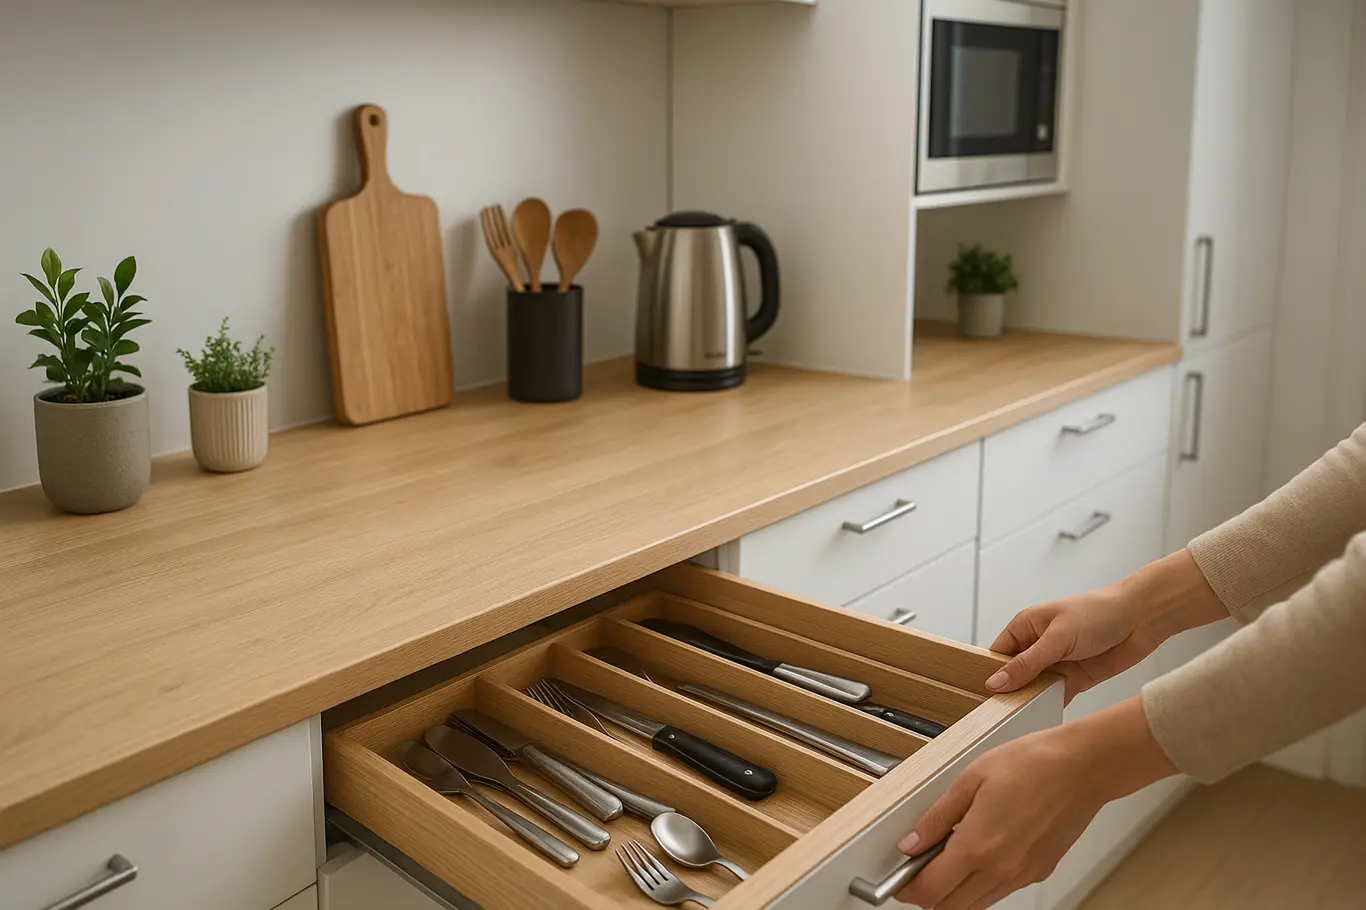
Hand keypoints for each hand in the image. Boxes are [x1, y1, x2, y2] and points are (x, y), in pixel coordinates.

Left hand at [895, 698, 1175, 909]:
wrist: (1083, 767)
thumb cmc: (1033, 764)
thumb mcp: (971, 779)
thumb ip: (937, 817)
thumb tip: (912, 842)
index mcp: (978, 846)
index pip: (930, 891)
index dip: (907, 889)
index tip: (899, 879)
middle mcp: (1001, 870)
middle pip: (950, 907)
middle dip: (928, 894)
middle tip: (918, 869)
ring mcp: (1022, 875)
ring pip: (975, 904)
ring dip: (954, 891)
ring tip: (947, 856)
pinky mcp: (1038, 872)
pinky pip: (999, 891)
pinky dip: (980, 883)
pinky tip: (978, 853)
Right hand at [986, 549, 1226, 702]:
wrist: (1142, 619)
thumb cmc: (1097, 613)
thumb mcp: (1056, 638)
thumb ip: (1027, 664)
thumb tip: (995, 682)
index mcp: (1026, 627)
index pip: (998, 654)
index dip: (990, 674)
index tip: (983, 697)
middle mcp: (1038, 646)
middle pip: (1014, 674)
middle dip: (1009, 692)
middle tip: (998, 715)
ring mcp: (1056, 663)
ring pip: (1034, 688)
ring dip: (1030, 700)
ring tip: (1018, 720)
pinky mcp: (1075, 678)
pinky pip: (1055, 696)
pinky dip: (1049, 705)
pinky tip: (1042, 716)